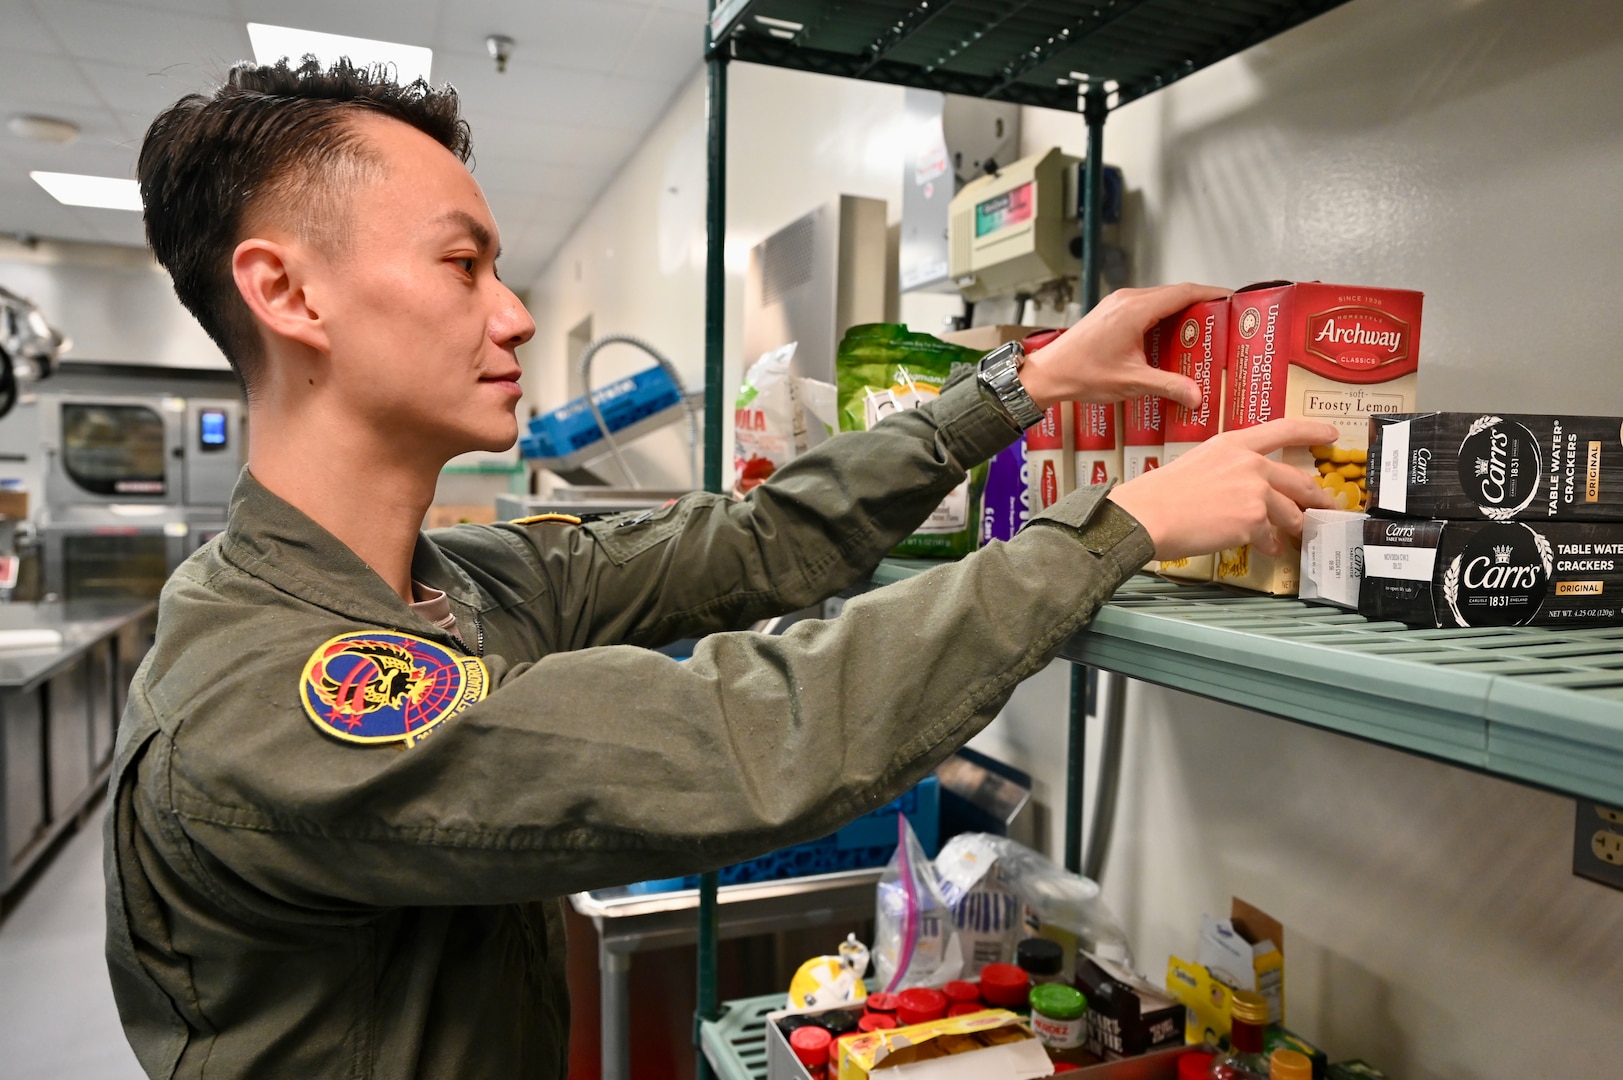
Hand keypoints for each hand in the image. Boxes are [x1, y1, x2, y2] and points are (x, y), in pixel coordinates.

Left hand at [1018, 282, 1227, 410]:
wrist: (1048, 374)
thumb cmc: (1082, 374)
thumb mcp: (1131, 382)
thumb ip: (1168, 386)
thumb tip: (1197, 396)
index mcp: (1135, 309)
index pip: (1184, 292)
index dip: (1212, 294)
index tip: (1232, 301)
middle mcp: (1127, 300)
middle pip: (1175, 294)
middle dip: (1200, 307)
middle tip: (1222, 324)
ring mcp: (1117, 303)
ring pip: (1160, 300)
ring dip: (1181, 313)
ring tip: (1202, 333)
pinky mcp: (1111, 312)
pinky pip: (1145, 307)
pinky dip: (1163, 318)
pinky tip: (1171, 339)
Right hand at [1106, 420, 1340, 561]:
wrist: (1147, 516)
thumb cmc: (1158, 494)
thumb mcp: (1195, 464)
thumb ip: (1226, 471)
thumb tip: (1239, 491)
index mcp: (1232, 444)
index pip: (1282, 429)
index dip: (1311, 430)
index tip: (1331, 434)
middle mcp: (1250, 463)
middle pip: (1298, 479)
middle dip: (1317, 496)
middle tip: (1327, 505)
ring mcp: (1255, 492)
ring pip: (1290, 512)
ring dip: (1294, 527)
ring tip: (1294, 536)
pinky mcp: (1253, 521)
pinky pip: (1271, 536)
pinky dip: (1270, 545)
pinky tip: (1267, 550)